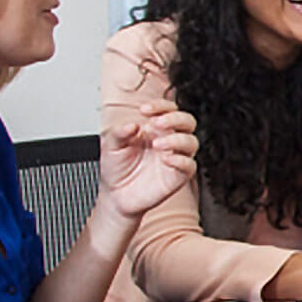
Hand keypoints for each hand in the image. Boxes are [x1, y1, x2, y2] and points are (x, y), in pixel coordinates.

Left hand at [98, 101, 198, 218]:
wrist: (115, 196)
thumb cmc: (117, 168)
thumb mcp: (110, 146)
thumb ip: (119, 133)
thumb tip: (132, 124)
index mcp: (154, 130)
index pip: (168, 110)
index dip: (160, 105)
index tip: (145, 109)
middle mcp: (168, 141)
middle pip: (187, 121)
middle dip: (175, 118)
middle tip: (157, 122)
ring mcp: (175, 158)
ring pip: (191, 141)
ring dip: (176, 139)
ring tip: (157, 144)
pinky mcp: (178, 176)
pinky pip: (189, 165)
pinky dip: (181, 160)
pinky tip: (166, 160)